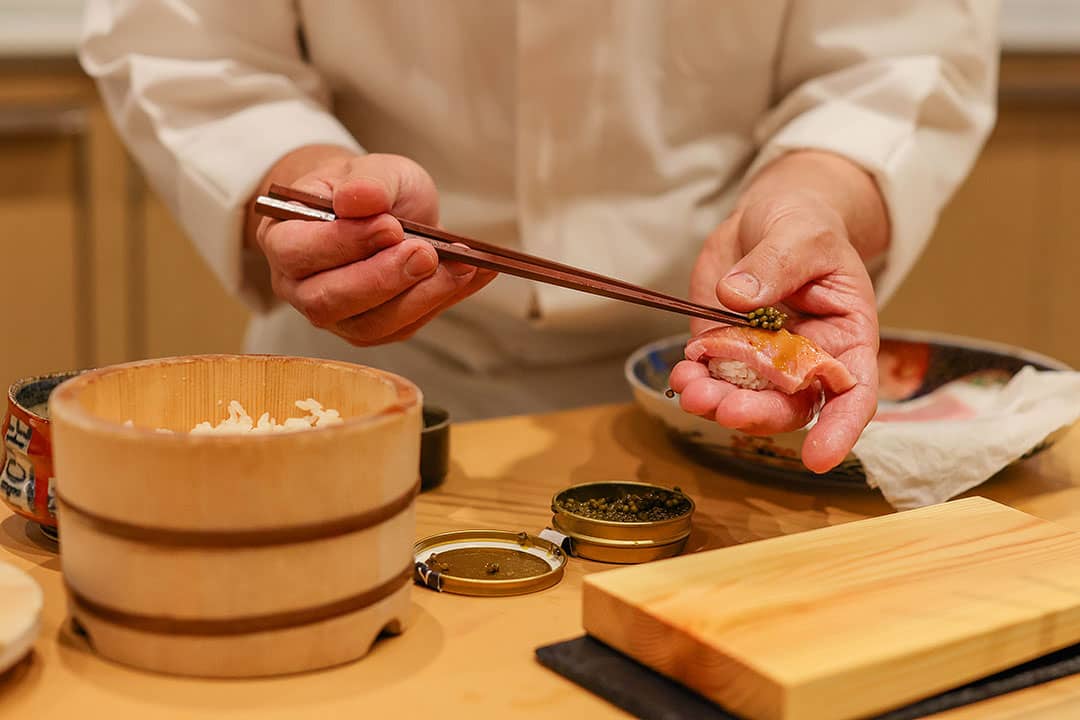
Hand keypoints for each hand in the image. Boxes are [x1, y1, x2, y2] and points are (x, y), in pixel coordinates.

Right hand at [249, 148, 494, 344]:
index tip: (390, 226)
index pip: (296, 251)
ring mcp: (335, 314)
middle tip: (425, 253)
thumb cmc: (369, 188)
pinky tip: (473, 275)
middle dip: (381, 279)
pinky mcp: (371, 329)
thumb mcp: (374, 168)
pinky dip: (442, 302)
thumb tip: (359, 200)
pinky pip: (403, 328)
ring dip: (419, 298)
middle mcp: (299, 285)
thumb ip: (368, 181)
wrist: (386, 210)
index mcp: (283, 236)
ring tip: (461, 267)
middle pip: (326, 301)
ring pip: (368, 325)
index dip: (343, 243)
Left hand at [669, 151, 887, 472]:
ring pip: (745, 399)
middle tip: (724, 409)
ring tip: (690, 388)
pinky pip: (710, 377)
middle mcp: (806, 361)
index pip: (854, 393)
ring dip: (717, 402)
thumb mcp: (800, 234)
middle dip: (757, 414)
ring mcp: (762, 360)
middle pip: (789, 406)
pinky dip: (694, 380)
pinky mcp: (724, 350)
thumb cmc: (805, 225)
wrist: (769, 218)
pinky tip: (681, 373)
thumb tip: (737, 297)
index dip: (840, 429)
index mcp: (846, 337)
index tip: (818, 459)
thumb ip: (774, 266)